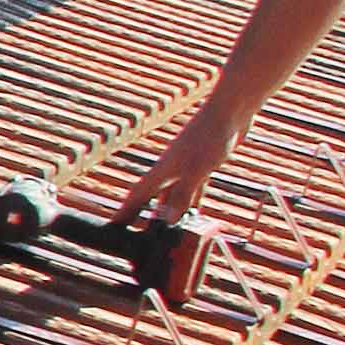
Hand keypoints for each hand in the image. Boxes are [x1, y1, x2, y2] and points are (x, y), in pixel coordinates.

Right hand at [116, 97, 244, 230]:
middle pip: (152, 196)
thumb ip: (182, 195)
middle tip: (137, 234)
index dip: (126, 210)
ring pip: (173, 194)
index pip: (138, 194)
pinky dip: (191, 202)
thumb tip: (168, 220)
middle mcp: (170, 168)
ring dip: (169, 211)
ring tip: (165, 231)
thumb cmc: (210, 136)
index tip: (114, 225)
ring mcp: (187, 165)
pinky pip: (193, 189)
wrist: (230, 110)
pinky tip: (194, 211)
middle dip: (144, 214)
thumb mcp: (196, 170)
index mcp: (163, 170)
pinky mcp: (203, 163)